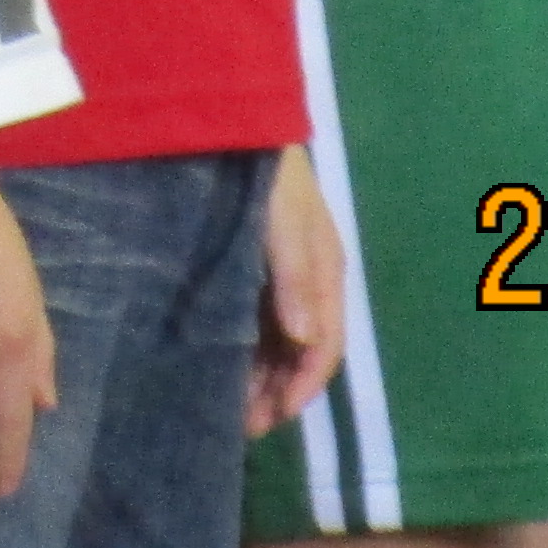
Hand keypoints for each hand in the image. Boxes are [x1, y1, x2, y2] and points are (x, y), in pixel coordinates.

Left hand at [249, 143, 344, 433]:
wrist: (237, 122)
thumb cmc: (266, 172)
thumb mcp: (284, 220)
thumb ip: (294, 276)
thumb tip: (304, 341)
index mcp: (326, 273)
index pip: (324, 347)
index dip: (299, 388)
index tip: (267, 419)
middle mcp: (308, 282)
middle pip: (300, 353)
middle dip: (275, 392)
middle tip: (239, 425)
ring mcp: (281, 275)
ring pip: (277, 342)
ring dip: (260, 377)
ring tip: (227, 407)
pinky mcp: (254, 266)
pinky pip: (257, 321)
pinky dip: (245, 350)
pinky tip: (220, 364)